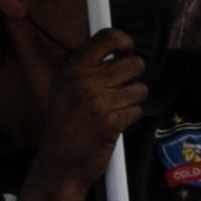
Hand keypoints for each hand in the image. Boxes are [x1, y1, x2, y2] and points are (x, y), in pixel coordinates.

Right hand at [27, 24, 151, 179]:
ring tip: (117, 109)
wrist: (60, 163)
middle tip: (123, 88)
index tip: (126, 51)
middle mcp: (84, 81)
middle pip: (133, 63)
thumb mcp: (65, 88)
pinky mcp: (111, 121)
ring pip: (140, 88)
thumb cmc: (66, 126)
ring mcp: (98, 101)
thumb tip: (119, 51)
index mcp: (73, 69)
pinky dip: (131, 118)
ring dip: (134, 100)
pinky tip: (115, 124)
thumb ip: (87, 68)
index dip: (125, 42)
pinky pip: (137, 110)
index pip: (108, 37)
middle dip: (135, 76)